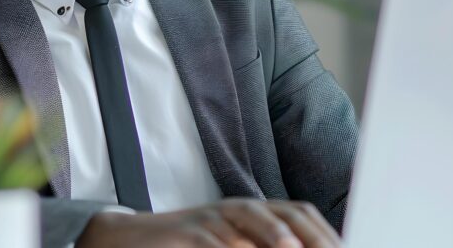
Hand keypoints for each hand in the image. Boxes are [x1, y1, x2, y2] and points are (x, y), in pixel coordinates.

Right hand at [77, 198, 341, 247]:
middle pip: (283, 215)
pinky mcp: (188, 233)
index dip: (324, 232)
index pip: (299, 213)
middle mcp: (236, 209)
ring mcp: (211, 218)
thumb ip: (260, 244)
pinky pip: (214, 242)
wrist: (129, 239)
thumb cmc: (189, 247)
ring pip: (250, 226)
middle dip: (310, 236)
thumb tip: (298, 247)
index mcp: (252, 210)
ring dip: (274, 239)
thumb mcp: (230, 245)